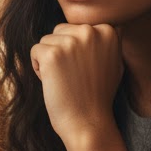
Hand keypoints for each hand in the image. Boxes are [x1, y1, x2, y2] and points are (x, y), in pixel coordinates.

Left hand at [30, 22, 127, 150]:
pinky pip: (35, 51)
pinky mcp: (52, 54)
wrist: (88, 122)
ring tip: (65, 80)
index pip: (76, 29)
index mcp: (107, 30)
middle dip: (61, 52)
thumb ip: (106, 41)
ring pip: (46, 41)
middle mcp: (90, 31)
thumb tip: (97, 27)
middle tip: (73, 76)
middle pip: (60, 31)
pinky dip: (38, 68)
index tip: (85, 71)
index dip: (76, 51)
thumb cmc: (98, 95)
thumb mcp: (114, 62)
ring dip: (49, 60)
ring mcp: (71, 42)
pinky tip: (53, 83)